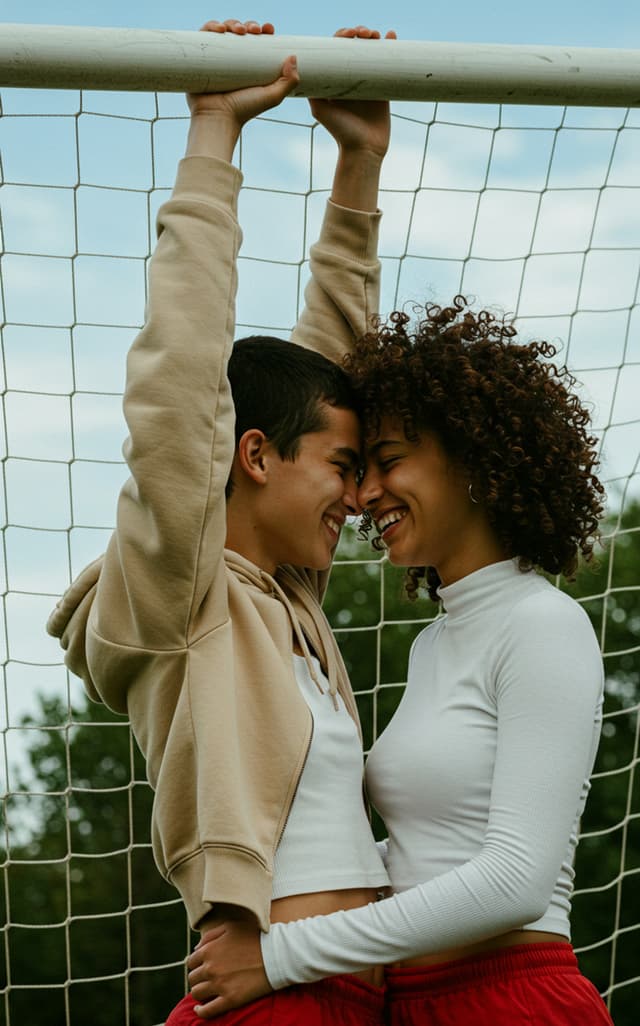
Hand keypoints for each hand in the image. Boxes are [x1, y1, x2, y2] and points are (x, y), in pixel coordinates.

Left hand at [187, 920, 271, 1018]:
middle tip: (208, 979)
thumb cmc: (255, 937)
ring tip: (207, 991)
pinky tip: (201, 1009)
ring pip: (197, 994)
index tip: (203, 967)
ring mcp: (220, 985)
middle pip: (192, 978)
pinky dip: (201, 1011)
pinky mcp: (230, 999)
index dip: (196, 965)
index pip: (191, 962)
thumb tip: (196, 949)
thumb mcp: (231, 927)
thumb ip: (210, 936)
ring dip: (200, 992)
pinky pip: (207, 1011)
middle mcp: (211, 968)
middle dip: (198, 978)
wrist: (277, 954)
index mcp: (209, 950)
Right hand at [188, 20, 298, 126]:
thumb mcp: (272, 97)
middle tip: (253, 31)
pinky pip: (204, 36)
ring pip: (224, 31)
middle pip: (241, 33)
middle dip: (248, 26)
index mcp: (250, 67)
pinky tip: (218, 29)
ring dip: (232, 23)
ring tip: (238, 30)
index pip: (257, 42)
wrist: (218, 117)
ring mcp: (216, 59)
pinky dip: (210, 26)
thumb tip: (293, 57)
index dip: (263, 32)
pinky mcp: (200, 58)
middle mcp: (233, 61)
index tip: (268, 29)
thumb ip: (288, 82)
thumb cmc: (244, 111)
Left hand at [309, 27, 395, 159]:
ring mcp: (368, 82)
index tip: (348, 34)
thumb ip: (310, 91)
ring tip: (376, 35)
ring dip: (373, 37)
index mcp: (336, 79)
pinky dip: (390, 47)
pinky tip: (392, 36)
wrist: (363, 149)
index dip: (342, 36)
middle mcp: (351, 78)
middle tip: (364, 33)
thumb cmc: (340, 133)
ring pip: (371, 51)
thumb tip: (295, 62)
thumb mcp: (319, 111)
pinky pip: (388, 63)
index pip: (338, 50)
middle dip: (359, 33)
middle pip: (355, 46)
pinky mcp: (384, 88)